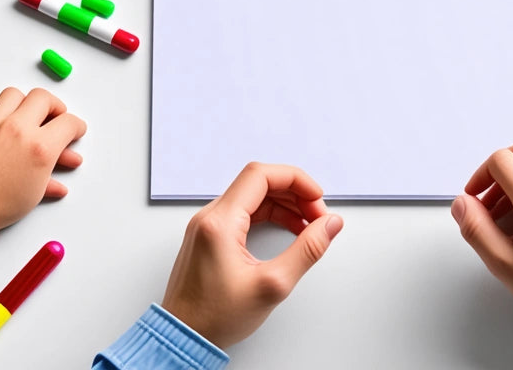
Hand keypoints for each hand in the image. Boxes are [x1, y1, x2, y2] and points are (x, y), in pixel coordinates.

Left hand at [0, 88, 85, 255]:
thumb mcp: (33, 194)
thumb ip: (50, 174)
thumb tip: (59, 169)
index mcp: (38, 147)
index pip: (68, 122)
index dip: (76, 127)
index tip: (74, 131)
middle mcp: (15, 128)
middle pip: (43, 98)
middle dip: (55, 107)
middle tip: (56, 119)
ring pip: (15, 95)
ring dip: (26, 104)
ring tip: (30, 119)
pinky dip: (3, 118)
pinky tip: (6, 135)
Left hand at [162, 163, 342, 348]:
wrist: (183, 337)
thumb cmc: (215, 318)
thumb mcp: (272, 285)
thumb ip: (307, 250)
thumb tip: (329, 225)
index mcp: (220, 222)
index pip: (261, 175)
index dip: (296, 180)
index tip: (317, 197)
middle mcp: (209, 217)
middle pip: (258, 182)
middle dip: (294, 193)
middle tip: (317, 216)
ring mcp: (207, 226)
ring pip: (252, 196)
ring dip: (284, 204)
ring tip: (308, 225)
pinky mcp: (209, 236)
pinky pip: (243, 212)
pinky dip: (269, 215)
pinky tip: (288, 229)